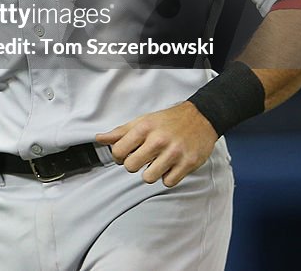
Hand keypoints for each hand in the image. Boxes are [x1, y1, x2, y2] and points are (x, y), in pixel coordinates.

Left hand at [96, 101, 217, 186]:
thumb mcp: (142, 121)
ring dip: (151, 173)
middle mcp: (158, 140)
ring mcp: (174, 153)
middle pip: (131, 167)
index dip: (118, 156)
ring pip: (149, 178)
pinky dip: (167, 177)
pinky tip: (170, 166)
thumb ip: (120, 132)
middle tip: (142, 159)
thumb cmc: (169, 120)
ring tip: (156, 163)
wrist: (201, 118)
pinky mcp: (188, 163)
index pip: (118, 151)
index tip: (125, 155)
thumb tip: (99, 139)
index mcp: (144, 128)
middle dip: (133, 165)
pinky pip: (168, 182)